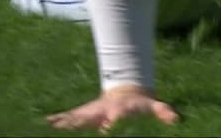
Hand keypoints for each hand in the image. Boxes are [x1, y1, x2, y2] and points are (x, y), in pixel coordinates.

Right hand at [46, 84, 179, 131]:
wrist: (125, 94)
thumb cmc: (139, 105)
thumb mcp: (152, 107)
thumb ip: (163, 112)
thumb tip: (176, 119)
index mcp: (118, 111)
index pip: (114, 118)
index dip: (112, 123)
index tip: (108, 126)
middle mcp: (101, 111)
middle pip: (90, 117)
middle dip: (80, 121)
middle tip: (69, 125)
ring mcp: (91, 113)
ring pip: (75, 117)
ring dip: (64, 121)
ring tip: (49, 123)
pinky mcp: (83, 115)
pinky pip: (68, 119)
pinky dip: (56, 120)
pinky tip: (45, 122)